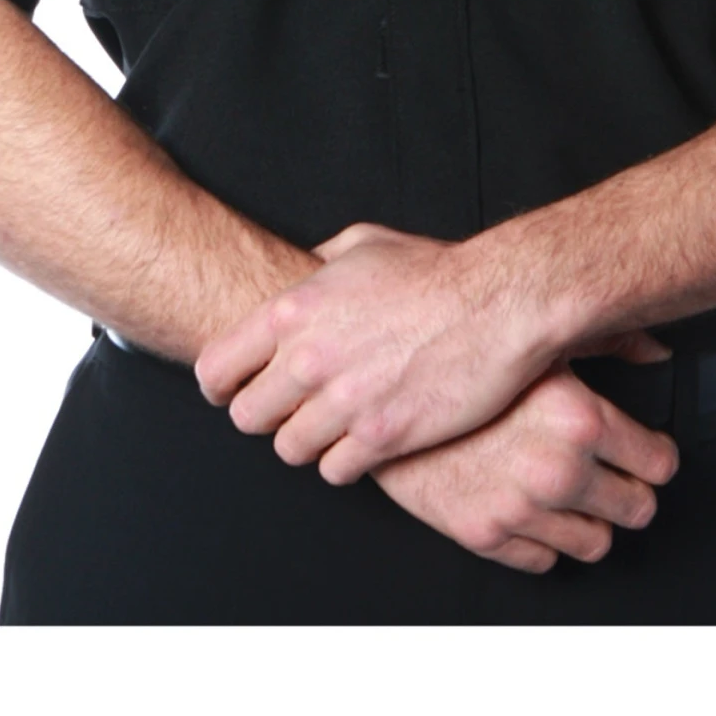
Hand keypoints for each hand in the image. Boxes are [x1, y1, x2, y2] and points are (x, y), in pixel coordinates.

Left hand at [194, 220, 669, 484]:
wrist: (498, 304)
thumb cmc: (436, 272)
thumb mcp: (366, 244)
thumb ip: (320, 261)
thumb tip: (303, 270)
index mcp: (294, 310)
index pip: (216, 368)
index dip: (221, 385)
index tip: (233, 391)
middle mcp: (309, 359)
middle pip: (248, 418)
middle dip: (267, 415)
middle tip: (292, 409)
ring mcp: (344, 403)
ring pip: (290, 450)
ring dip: (308, 441)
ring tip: (333, 425)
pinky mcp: (382, 438)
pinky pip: (335, 471)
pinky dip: (345, 461)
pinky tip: (364, 440)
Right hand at [371, 361, 680, 572]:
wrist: (386, 385)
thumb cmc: (460, 355)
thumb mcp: (541, 340)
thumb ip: (609, 341)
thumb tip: (656, 347)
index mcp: (579, 418)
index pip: (658, 463)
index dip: (656, 456)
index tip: (651, 454)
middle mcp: (556, 469)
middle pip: (637, 509)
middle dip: (632, 492)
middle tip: (622, 477)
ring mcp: (521, 508)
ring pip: (596, 543)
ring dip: (592, 520)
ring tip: (579, 496)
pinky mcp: (486, 534)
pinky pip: (543, 560)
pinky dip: (545, 539)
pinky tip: (537, 509)